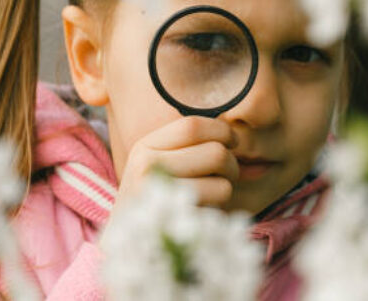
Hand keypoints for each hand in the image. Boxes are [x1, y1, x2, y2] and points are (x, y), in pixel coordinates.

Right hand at [111, 116, 239, 215]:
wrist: (123, 241)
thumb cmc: (151, 194)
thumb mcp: (157, 162)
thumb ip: (192, 147)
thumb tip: (244, 145)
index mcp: (144, 147)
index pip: (193, 126)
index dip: (221, 130)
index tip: (232, 140)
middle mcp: (147, 168)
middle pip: (215, 153)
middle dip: (232, 164)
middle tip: (227, 173)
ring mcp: (161, 199)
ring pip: (223, 185)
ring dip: (226, 190)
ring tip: (213, 194)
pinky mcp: (176, 224)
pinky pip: (218, 212)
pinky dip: (219, 210)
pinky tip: (204, 210)